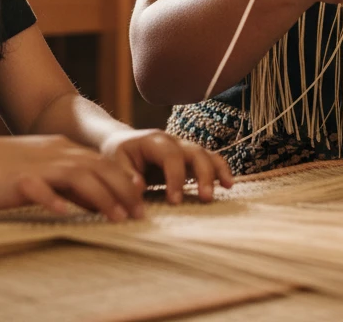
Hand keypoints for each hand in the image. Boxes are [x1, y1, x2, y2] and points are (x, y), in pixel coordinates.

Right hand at [0, 134, 145, 220]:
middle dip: (122, 190)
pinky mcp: (17, 179)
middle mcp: (55, 153)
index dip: (124, 179)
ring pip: (78, 175)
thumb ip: (66, 180)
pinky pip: (39, 188)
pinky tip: (66, 214)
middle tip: (139, 213)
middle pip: (99, 167)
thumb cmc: (2, 167)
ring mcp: (37, 164)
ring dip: (101, 196)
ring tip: (117, 217)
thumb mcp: (41, 168)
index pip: (102, 162)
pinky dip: (54, 200)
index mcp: (62, 148)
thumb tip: (93, 200)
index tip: (141, 198)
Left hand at [100, 128, 233, 204]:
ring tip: (226, 188)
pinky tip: (228, 184)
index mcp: (153, 141)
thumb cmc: (117, 155)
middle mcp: (172, 141)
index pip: (170, 156)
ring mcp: (182, 148)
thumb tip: (139, 187)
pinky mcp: (188, 158)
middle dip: (203, 174)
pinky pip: (209, 159)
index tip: (174, 200)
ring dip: (216, 171)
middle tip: (205, 198)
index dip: (175, 177)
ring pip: (206, 153)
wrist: (120, 143)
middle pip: (194, 151)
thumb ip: (125, 175)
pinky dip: (220, 169)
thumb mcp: (114, 163)